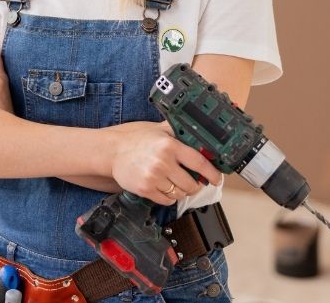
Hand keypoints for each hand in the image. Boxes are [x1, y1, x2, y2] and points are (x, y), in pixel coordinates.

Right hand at [105, 121, 221, 205]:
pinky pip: (167, 200)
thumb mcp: (159, 130)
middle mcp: (163, 162)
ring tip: (176, 183)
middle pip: (192, 183)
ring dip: (182, 191)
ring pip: (180, 193)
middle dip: (196, 185)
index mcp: (170, 145)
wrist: (112, 151)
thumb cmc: (136, 140)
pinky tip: (165, 188)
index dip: (212, 173)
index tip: (216, 178)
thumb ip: (179, 132)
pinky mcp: (145, 189)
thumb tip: (201, 136)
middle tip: (194, 181)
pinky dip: (170, 197)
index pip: (199, 162)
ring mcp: (154, 177)